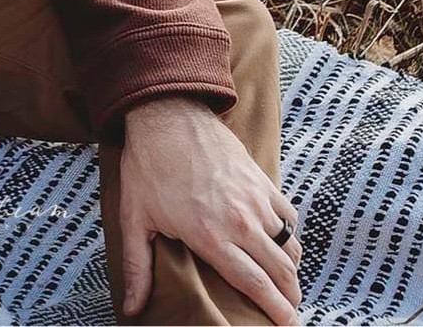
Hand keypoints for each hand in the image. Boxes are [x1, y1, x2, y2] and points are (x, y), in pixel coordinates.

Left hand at [118, 97, 302, 323]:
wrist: (167, 117)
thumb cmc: (147, 168)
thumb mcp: (134, 219)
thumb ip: (138, 268)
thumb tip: (130, 307)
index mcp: (211, 237)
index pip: (255, 284)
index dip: (276, 309)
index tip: (286, 324)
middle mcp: (241, 222)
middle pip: (280, 270)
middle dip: (290, 296)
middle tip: (289, 311)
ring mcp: (255, 200)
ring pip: (288, 245)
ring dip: (291, 268)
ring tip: (287, 283)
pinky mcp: (262, 181)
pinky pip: (288, 216)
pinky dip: (288, 234)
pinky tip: (280, 242)